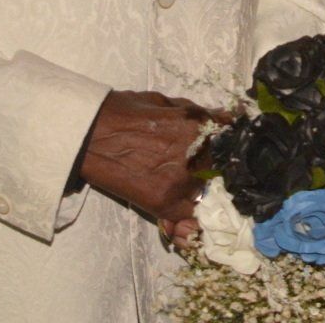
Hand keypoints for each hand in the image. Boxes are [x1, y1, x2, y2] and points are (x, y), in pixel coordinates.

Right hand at [78, 90, 221, 241]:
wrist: (90, 133)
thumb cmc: (127, 112)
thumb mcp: (169, 103)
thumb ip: (201, 114)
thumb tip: (229, 119)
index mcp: (199, 127)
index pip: (232, 146)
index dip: (233, 153)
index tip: (234, 158)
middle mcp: (195, 156)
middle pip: (223, 173)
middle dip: (220, 175)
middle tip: (212, 179)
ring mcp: (179, 181)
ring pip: (208, 196)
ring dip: (207, 197)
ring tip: (201, 198)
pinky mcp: (161, 202)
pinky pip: (187, 218)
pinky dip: (191, 222)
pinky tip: (192, 221)